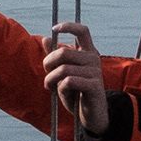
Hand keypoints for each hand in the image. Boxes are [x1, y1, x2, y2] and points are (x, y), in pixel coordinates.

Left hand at [39, 23, 113, 140]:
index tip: (54, 28)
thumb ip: (56, 56)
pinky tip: (61, 92)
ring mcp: (95, 72)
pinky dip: (60, 88)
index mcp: (88, 51)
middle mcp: (93, 58)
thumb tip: (45, 38)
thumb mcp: (64, 72)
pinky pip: (69, 81)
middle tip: (46, 73)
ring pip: (63, 69)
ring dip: (51, 79)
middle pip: (63, 52)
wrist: (91, 114)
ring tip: (49, 85)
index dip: (68, 26)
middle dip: (48, 63)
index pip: (82, 31)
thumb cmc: (77, 91)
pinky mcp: (94, 86)